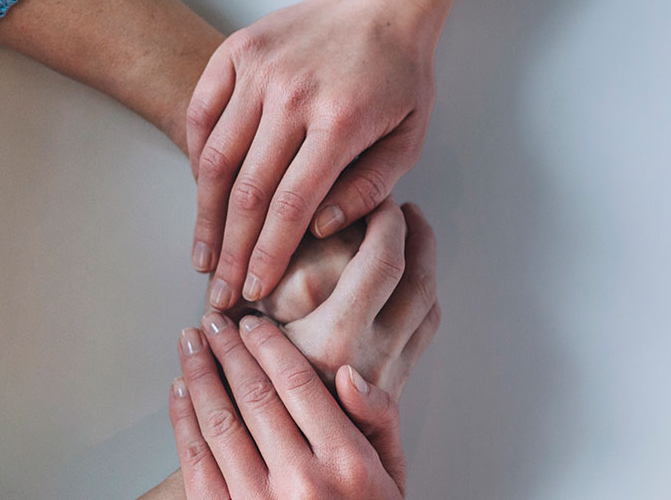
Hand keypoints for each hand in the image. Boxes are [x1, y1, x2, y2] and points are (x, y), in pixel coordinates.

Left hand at [171, 316, 407, 498]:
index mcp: (347, 463)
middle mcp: (302, 482)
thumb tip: (347, 373)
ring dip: (198, 376)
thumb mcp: (393, 474)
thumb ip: (378, 419)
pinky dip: (183, 421)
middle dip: (228, 350)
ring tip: (189, 345)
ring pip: (219, 422)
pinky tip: (179, 393)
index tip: (252, 324)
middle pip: (254, 395)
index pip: (298, 384)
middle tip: (213, 322)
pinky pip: (195, 462)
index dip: (268, 346)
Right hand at [187, 0, 456, 310]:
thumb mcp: (408, 138)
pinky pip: (201, 114)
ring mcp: (258, 71)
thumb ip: (368, 189)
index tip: (254, 289)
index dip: (267, 256)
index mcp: (338, 122)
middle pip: (246, 192)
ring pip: (215, 158)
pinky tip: (200, 194)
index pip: (290, 207)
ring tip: (203, 255)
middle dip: (230, 252)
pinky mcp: (235, 53)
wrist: (382, 2)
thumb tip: (319, 228)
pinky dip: (195, 156)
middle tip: (220, 292)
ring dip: (204, 215)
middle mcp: (292, 95)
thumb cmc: (397, 73)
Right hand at [250, 201, 436, 394]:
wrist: (288, 482)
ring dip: (425, 265)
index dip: (386, 222)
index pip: (382, 262)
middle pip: (420, 280)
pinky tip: (407, 286)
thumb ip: (244, 310)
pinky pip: (423, 334)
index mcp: (337, 339)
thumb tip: (248, 257)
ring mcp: (390, 376)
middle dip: (417, 236)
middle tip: (405, 209)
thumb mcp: (242, 352)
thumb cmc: (262, 406)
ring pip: (429, 307)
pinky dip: (421, 299)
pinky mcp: (394, 391)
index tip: (377, 199)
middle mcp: (374, 356)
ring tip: (412, 238)